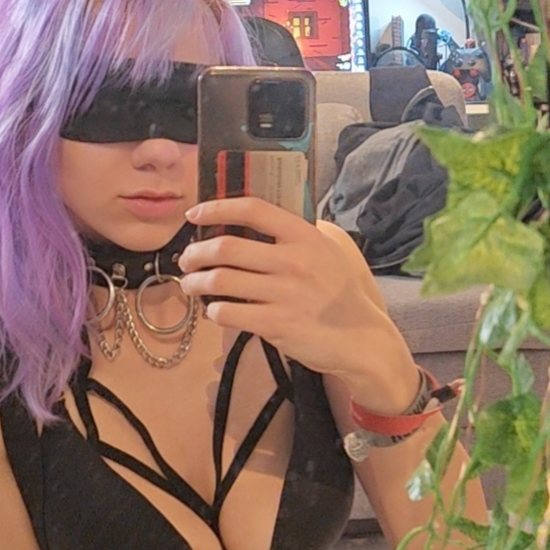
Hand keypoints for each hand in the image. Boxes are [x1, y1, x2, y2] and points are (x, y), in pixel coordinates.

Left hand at [179, 197, 404, 386]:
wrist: (362, 341)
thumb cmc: (343, 297)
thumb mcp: (331, 253)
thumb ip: (300, 235)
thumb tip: (261, 221)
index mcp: (304, 237)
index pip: (252, 209)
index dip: (216, 208)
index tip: (195, 215)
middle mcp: (293, 260)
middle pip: (226, 247)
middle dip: (196, 253)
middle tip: (187, 260)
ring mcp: (284, 293)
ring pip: (221, 281)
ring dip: (196, 282)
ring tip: (190, 285)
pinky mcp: (276, 324)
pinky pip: (229, 313)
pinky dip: (214, 311)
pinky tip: (214, 311)